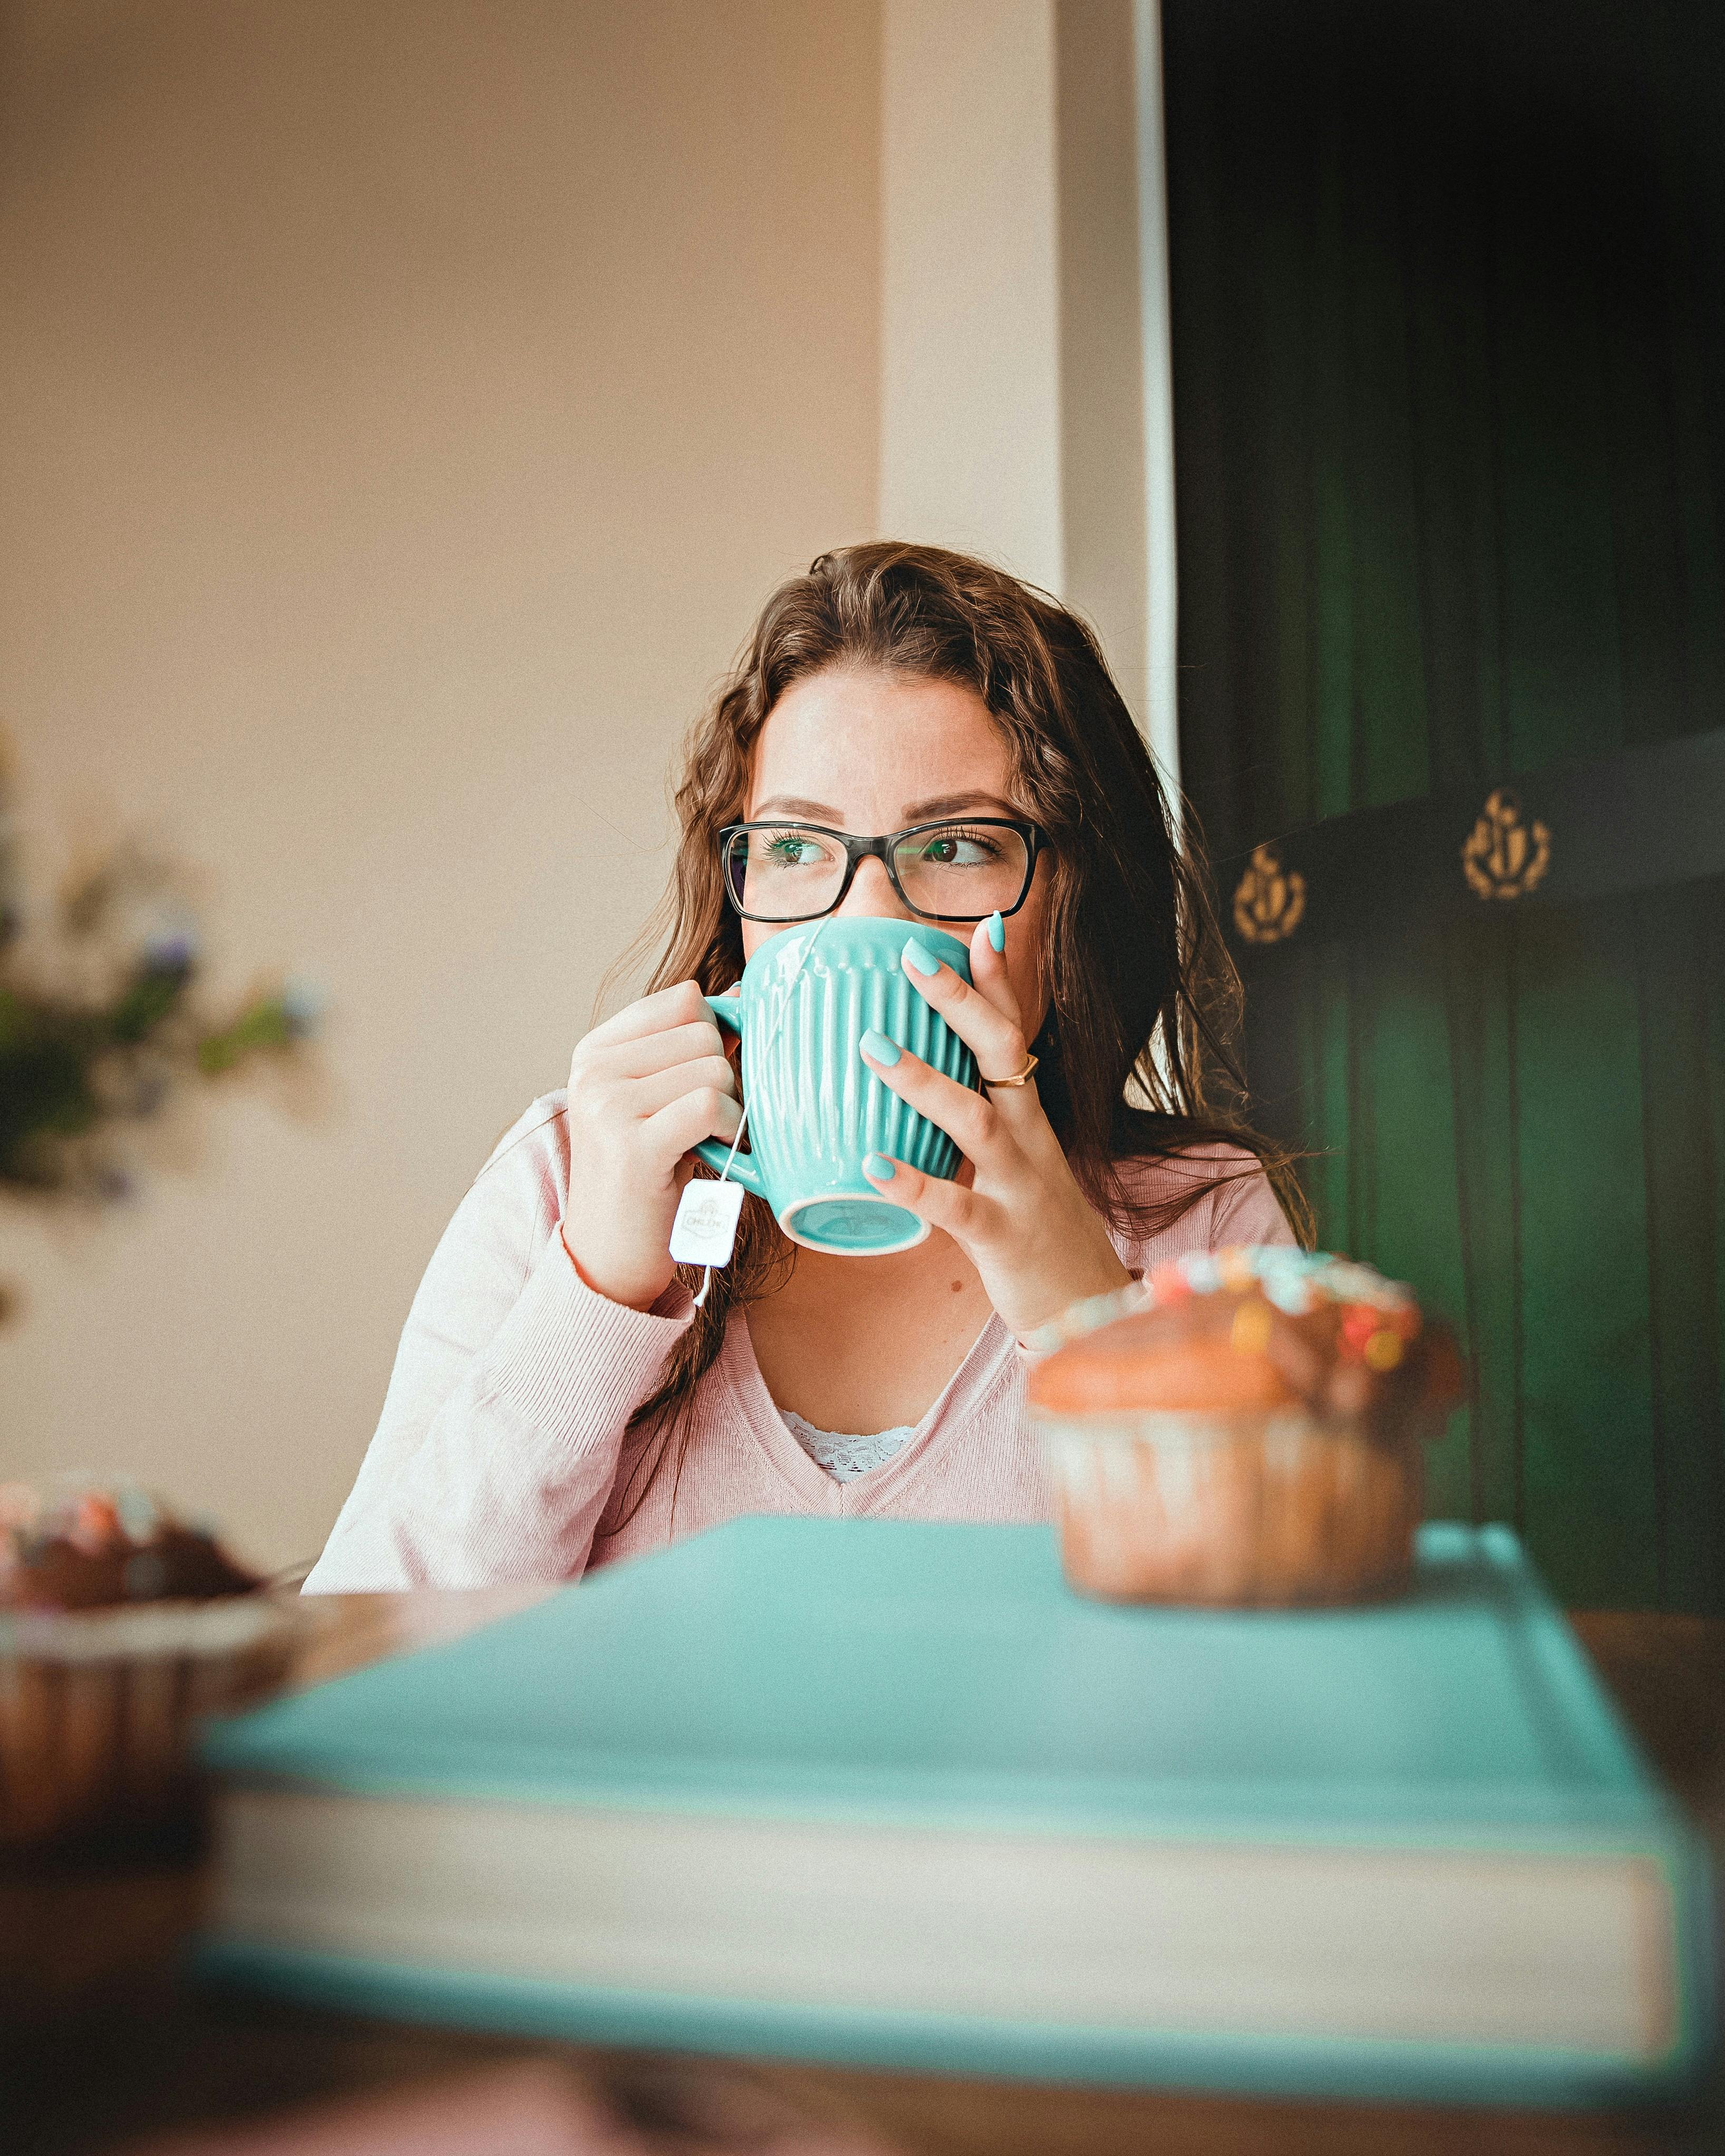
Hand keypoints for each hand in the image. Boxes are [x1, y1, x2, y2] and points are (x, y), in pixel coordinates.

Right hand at [562, 980, 740, 1310]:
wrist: (608, 1253)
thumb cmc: (647, 1174)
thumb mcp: (656, 1098)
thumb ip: (686, 1047)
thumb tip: (739, 993)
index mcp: (596, 1050)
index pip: (683, 999)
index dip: (714, 1035)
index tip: (705, 1078)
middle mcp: (594, 1070)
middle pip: (703, 1032)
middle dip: (724, 1076)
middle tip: (705, 1121)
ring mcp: (608, 1106)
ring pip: (713, 1068)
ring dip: (730, 1108)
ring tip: (705, 1139)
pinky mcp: (633, 1146)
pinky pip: (711, 1105)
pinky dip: (730, 1130)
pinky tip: (716, 1150)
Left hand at [858, 922, 1129, 1340]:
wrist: (1090, 1312)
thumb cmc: (1039, 1233)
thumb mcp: (1017, 1167)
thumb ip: (978, 1126)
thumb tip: (923, 1087)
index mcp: (1031, 1117)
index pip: (1018, 1035)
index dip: (999, 982)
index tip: (979, 927)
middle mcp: (1031, 1139)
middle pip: (1004, 1056)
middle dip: (963, 1002)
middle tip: (912, 958)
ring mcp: (1020, 1185)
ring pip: (977, 1119)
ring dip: (924, 1080)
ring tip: (871, 1047)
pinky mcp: (1002, 1235)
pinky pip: (956, 1205)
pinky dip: (913, 1183)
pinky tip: (870, 1166)